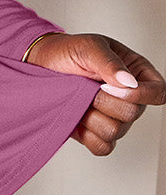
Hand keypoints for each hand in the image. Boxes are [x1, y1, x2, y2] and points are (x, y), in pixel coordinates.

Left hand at [24, 32, 164, 155]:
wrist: (40, 65)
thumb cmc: (66, 52)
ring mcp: (114, 118)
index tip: (111, 87)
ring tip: (80, 98)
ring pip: (115, 131)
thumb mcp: (88, 47)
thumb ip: (109, 62)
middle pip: (133, 114)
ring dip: (91, 115)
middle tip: (87, 86)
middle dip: (103, 100)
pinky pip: (102, 147)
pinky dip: (87, 134)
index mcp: (136, 73)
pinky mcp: (97, 133)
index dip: (141, 94)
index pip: (158, 92)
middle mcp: (130, 98)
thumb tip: (129, 82)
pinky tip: (77, 116)